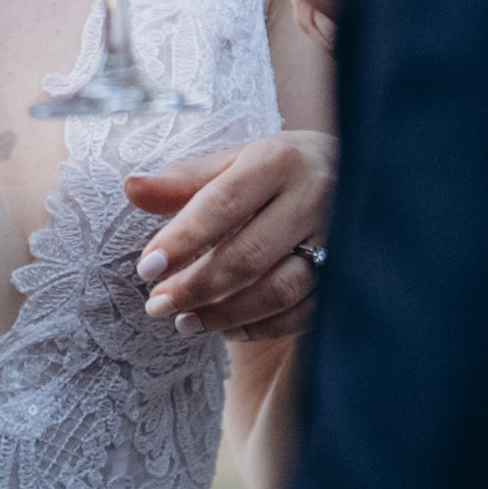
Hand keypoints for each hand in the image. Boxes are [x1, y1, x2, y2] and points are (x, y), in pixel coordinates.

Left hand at [126, 133, 333, 340]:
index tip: (146, 268)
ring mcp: (337, 238)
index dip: (181, 239)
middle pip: (248, 255)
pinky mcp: (348, 273)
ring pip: (277, 291)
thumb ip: (184, 181)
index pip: (223, 203)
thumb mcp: (234, 161)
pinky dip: (260, 328)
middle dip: (196, 287)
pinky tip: (227, 329)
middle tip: (157, 306)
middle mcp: (314, 197)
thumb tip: (131, 187)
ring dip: (224, 314)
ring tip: (184, 323)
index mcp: (278, 160)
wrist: (356, 170)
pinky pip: (302, 313)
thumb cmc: (280, 168)